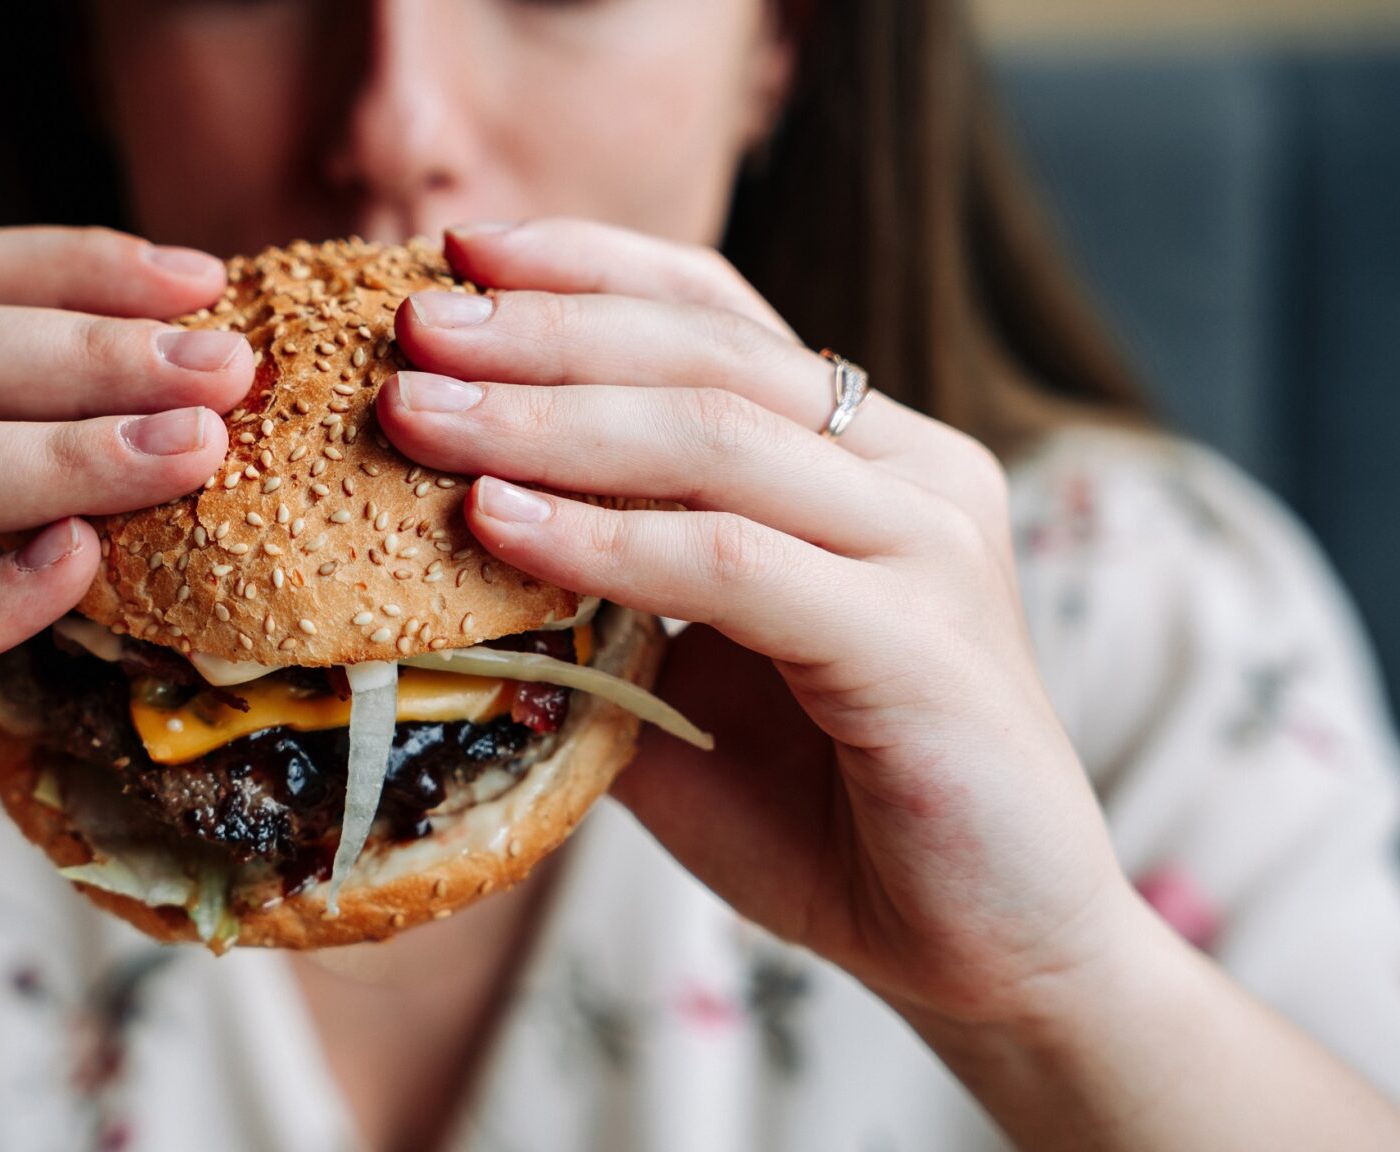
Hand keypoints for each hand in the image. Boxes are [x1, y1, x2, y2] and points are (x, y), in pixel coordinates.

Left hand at [376, 218, 1139, 1026]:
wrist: (987, 952)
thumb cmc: (832, 817)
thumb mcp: (694, 687)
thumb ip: (605, 608)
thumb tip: (449, 552)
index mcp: (867, 461)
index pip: (719, 318)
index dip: (588, 270)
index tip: (462, 249)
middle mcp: (912, 474)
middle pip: (705, 354)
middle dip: (541, 330)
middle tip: (412, 323)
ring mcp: (928, 546)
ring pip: (715, 437)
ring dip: (545, 419)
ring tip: (417, 413)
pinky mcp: (921, 640)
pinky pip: (733, 563)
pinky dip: (604, 538)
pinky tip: (496, 524)